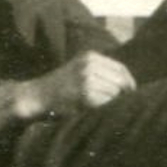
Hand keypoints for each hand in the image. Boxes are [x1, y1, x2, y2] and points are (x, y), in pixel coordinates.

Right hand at [0, 52, 136, 123]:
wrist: (36, 96)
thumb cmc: (61, 88)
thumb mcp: (79, 69)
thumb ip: (100, 71)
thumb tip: (129, 85)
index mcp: (90, 56)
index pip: (121, 69)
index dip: (128, 83)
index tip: (130, 94)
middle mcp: (90, 63)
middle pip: (121, 80)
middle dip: (124, 93)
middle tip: (121, 105)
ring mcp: (88, 78)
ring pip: (116, 92)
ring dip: (113, 102)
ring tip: (100, 107)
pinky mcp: (86, 94)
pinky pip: (107, 102)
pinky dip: (104, 108)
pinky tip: (93, 110)